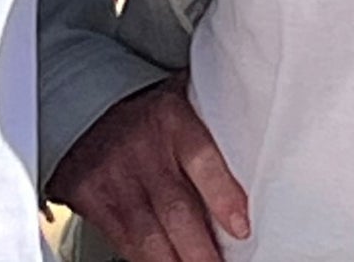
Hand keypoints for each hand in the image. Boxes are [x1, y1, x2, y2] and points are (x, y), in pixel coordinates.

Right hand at [49, 75, 249, 261]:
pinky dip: (149, 261)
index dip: (223, 196)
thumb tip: (265, 167)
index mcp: (172, 118)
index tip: (241, 229)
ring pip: (148, 236)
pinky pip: (124, 242)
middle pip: (176, 209)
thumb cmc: (153, 118)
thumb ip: (216, 133)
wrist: (88, 107)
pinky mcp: (91, 198)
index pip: (201, 158)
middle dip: (201, 252)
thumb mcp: (185, 107)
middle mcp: (141, 147)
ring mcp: (114, 175)